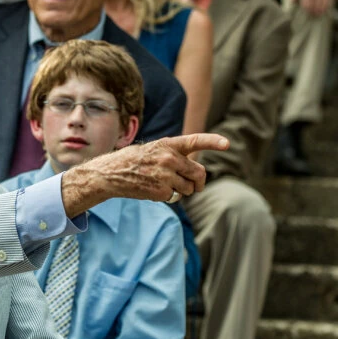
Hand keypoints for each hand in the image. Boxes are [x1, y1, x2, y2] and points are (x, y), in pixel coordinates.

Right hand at [61, 134, 228, 216]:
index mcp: (168, 145)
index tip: (227, 143)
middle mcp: (170, 158)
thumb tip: (197, 173)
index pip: (195, 141)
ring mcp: (166, 175)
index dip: (213, 142)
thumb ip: (174, 156)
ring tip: (164, 185)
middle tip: (195, 186)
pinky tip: (154, 190)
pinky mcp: (162, 191)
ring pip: (189, 188)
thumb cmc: (132, 161)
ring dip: (182, 190)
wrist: (110, 174)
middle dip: (198, 182)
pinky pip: (176, 197)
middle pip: (199, 173)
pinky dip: (169, 197)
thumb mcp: (153, 150)